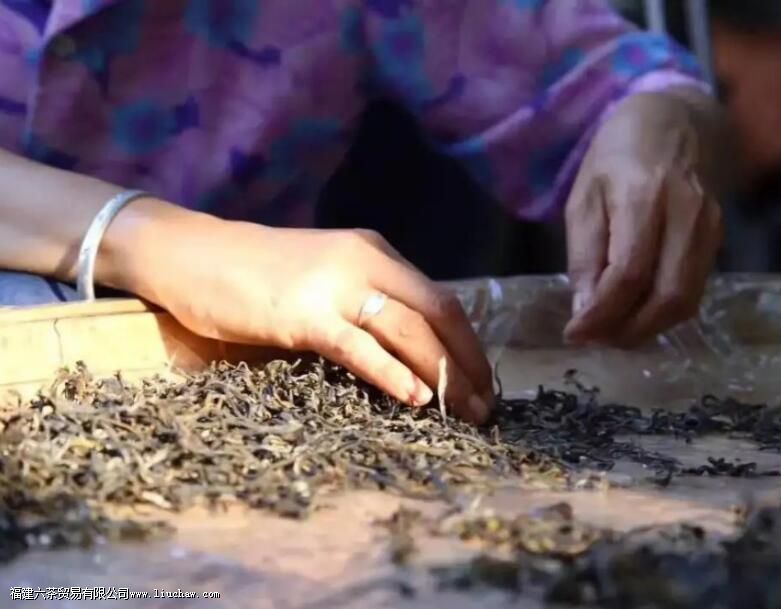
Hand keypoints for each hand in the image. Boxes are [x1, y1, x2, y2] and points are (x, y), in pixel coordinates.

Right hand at [125, 214, 493, 422]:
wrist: (192, 254)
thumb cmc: (257, 273)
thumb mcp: (326, 275)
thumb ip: (364, 300)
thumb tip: (408, 347)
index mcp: (374, 253)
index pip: (439, 298)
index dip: (467, 342)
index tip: (482, 378)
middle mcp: (364, 262)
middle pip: (436, 314)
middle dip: (467, 363)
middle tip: (485, 406)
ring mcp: (335, 286)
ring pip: (408, 332)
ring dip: (443, 376)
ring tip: (465, 412)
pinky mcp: (304, 314)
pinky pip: (360, 348)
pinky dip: (392, 373)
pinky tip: (415, 398)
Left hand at [563, 89, 723, 346]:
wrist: (676, 120)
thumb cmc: (617, 156)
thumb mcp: (584, 198)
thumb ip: (584, 255)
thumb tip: (585, 312)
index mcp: (643, 196)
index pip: (628, 273)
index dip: (601, 314)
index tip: (574, 333)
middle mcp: (685, 214)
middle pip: (666, 296)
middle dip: (627, 330)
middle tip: (594, 339)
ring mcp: (710, 227)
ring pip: (686, 300)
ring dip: (647, 328)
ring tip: (612, 332)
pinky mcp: (719, 238)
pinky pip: (694, 290)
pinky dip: (664, 312)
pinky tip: (636, 313)